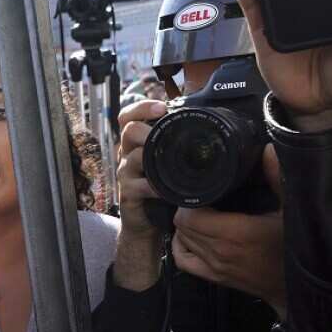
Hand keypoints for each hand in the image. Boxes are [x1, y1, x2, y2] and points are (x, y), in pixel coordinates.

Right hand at [116, 100, 168, 236]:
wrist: (147, 224)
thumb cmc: (160, 191)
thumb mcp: (167, 164)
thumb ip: (174, 146)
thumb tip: (206, 124)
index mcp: (136, 143)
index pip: (129, 116)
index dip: (142, 107)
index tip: (161, 107)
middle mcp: (127, 155)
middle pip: (129, 130)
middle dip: (147, 129)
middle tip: (165, 133)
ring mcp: (126, 175)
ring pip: (133, 156)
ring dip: (153, 158)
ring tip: (170, 162)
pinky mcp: (128, 194)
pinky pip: (140, 186)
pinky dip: (156, 187)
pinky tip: (168, 190)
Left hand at [171, 146, 286, 317]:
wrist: (300, 287)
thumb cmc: (297, 249)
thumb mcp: (292, 211)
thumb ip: (277, 179)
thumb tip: (269, 149)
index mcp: (235, 232)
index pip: (189, 214)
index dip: (190, 199)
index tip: (202, 188)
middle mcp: (219, 251)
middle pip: (182, 225)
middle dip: (187, 209)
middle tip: (201, 197)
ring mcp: (214, 266)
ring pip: (181, 240)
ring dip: (184, 226)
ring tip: (198, 213)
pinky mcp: (214, 277)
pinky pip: (183, 261)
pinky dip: (181, 246)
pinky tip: (190, 236)